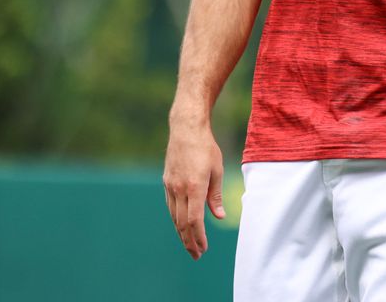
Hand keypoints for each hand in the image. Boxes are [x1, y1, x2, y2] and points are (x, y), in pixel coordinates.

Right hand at [163, 124, 225, 259]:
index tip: (204, 249)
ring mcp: (170, 186)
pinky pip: (170, 206)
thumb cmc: (206, 148)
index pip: (194, 220)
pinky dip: (176, 220)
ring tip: (190, 245)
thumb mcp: (217, 170)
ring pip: (174, 217)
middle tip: (197, 255)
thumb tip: (219, 217)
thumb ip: (216, 196)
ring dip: (181, 233)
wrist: (186, 129)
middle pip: (182, 223)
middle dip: (189, 241)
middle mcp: (179, 189)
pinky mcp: (167, 182)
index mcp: (194, 186)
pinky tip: (181, 226)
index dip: (198, 237)